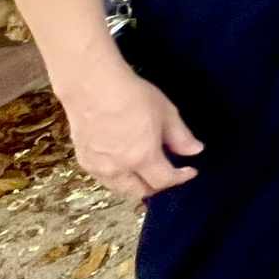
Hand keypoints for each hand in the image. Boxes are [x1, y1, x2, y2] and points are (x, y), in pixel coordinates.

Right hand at [59, 63, 203, 201]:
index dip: (180, 178)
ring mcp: (98, 167)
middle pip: (140, 192)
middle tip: (168, 173)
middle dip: (158, 186)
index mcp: (142, 158)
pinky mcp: (83, 160)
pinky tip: (124, 163)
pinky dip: (118, 177)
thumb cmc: (131, 95)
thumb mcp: (166, 113)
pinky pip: (104, 178)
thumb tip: (195, 150)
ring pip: (120, 188)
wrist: (92, 86)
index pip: (164, 181)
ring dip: (136, 184)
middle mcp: (118, 169)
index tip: (190, 171)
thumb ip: (181, 137)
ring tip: (147, 170)